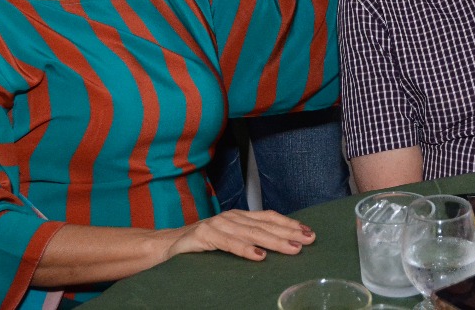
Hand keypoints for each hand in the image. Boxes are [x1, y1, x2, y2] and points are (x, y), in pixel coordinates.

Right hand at [161, 209, 314, 261]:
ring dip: (273, 241)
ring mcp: (216, 225)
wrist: (165, 247)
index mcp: (238, 218)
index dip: (289, 224)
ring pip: (250, 233)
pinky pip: (227, 243)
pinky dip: (244, 249)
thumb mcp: (228, 241)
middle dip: (288, 233)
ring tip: (292, 248)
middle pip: (264, 225)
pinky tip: (259, 255)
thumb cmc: (200, 247)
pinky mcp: (203, 235)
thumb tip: (279, 247)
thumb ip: (248, 240)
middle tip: (308, 240)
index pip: (269, 218)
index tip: (309, 232)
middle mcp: (230, 218)